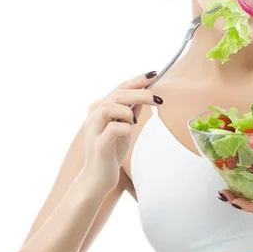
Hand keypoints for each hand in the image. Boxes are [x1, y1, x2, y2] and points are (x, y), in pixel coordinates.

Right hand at [81, 71, 161, 194]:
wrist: (98, 178)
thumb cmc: (111, 151)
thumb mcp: (125, 127)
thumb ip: (132, 111)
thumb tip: (145, 95)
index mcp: (101, 107)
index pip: (120, 87)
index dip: (137, 80)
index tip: (154, 74)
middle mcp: (94, 114)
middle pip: (118, 93)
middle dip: (141, 93)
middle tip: (158, 99)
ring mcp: (94, 128)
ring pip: (111, 106)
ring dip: (129, 112)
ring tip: (134, 123)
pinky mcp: (98, 143)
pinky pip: (114, 128)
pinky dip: (125, 128)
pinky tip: (127, 133)